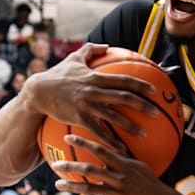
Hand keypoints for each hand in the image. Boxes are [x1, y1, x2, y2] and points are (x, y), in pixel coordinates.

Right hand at [26, 43, 157, 149]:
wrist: (38, 92)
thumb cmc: (57, 75)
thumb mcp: (74, 58)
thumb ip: (90, 50)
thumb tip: (106, 45)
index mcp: (96, 77)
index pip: (124, 79)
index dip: (141, 84)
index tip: (155, 89)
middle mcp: (94, 91)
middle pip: (124, 97)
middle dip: (142, 104)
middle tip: (156, 112)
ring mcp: (87, 105)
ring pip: (114, 116)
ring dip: (131, 126)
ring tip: (144, 134)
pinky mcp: (79, 118)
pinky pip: (98, 132)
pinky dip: (111, 141)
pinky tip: (121, 149)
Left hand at [53, 133, 186, 194]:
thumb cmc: (150, 183)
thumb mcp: (139, 167)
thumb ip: (123, 159)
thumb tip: (111, 149)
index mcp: (123, 165)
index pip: (100, 150)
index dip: (83, 143)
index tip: (68, 138)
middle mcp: (119, 178)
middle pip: (90, 170)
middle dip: (70, 166)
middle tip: (55, 164)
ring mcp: (117, 194)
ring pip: (89, 189)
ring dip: (71, 187)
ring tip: (58, 185)